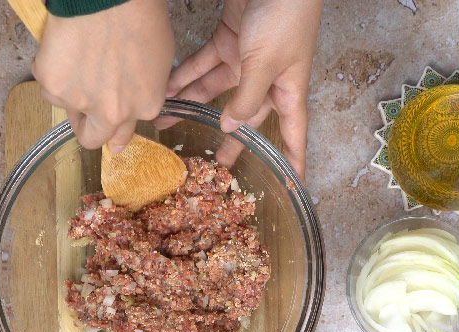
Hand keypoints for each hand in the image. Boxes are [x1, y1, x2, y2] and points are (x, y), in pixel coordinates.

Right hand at [33, 0, 174, 152]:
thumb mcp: (159, 58)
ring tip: (76, 60)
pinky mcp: (53, 87)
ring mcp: (81, 102)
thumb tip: (135, 98)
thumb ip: (145, 88)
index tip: (106, 120)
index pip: (123, 134)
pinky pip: (49, 88)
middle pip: (93, 139)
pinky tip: (64, 50)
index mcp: (144, 106)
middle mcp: (113, 113)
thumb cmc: (138, 14)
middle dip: (88, 128)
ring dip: (68, 91)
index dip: (113, 124)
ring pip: (66, 107)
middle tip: (83, 111)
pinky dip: (53, 73)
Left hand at [165, 0, 322, 177]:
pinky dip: (184, 77)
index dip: (293, 161)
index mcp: (288, 88)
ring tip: (168, 125)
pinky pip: (202, 66)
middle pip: (247, 117)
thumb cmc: (284, 17)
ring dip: (192, 107)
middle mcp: (267, 78)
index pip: (293, 133)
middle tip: (214, 167)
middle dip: (230, 140)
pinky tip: (164, 92)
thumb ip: (246, 98)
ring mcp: (246, 60)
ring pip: (216, 92)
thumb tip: (230, 127)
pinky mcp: (227, 41)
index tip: (292, 187)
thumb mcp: (265, 64)